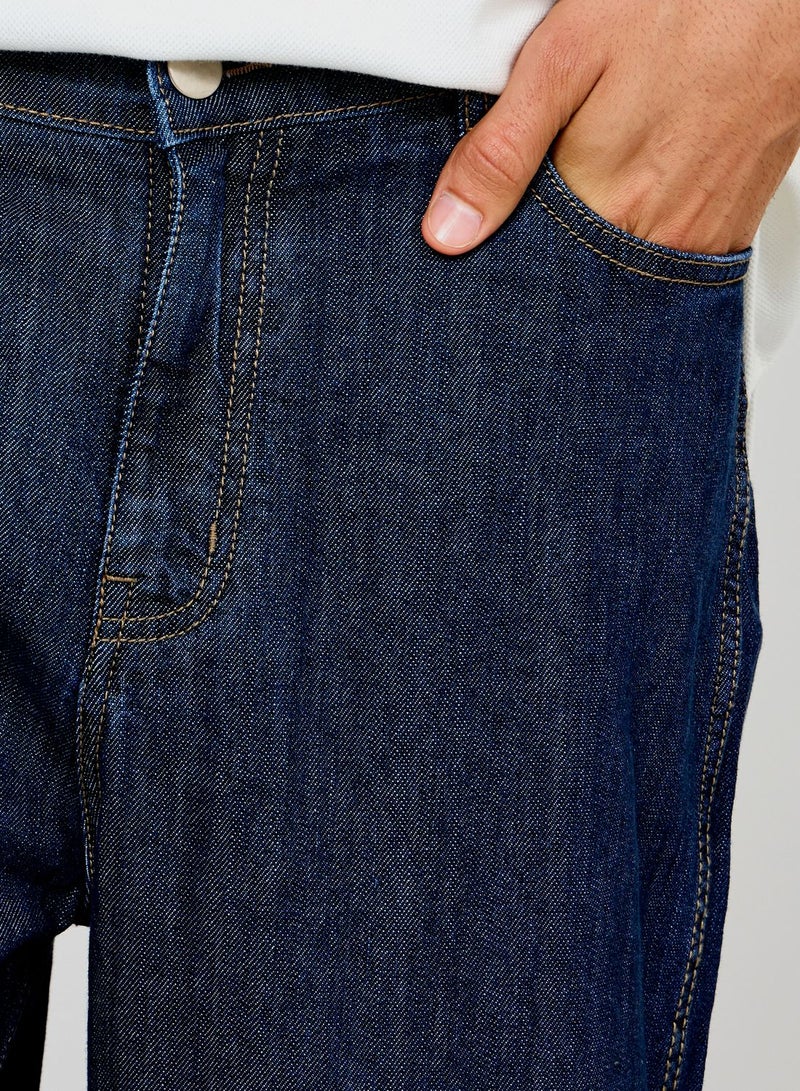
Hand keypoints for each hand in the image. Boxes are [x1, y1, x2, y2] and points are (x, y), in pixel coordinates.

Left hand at [421, 0, 799, 256]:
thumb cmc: (689, 6)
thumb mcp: (565, 59)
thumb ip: (503, 152)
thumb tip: (448, 231)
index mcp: (606, 202)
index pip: (525, 269)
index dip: (499, 247)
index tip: (487, 228)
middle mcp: (657, 236)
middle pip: (571, 275)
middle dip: (544, 246)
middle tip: (555, 177)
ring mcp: (700, 238)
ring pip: (618, 268)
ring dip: (595, 236)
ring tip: (601, 168)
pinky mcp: (731, 228)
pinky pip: (668, 256)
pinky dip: (639, 233)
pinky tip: (636, 186)